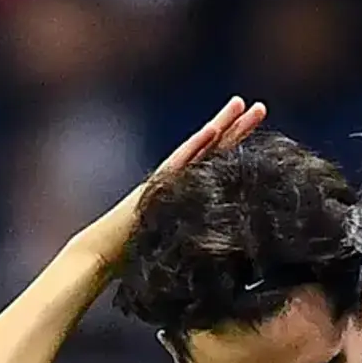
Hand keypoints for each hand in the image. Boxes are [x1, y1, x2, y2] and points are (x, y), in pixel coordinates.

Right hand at [64, 96, 266, 267]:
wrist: (100, 256)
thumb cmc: (135, 256)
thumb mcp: (179, 243)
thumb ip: (199, 238)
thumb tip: (236, 258)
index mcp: (186, 190)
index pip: (218, 162)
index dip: (238, 144)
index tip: (258, 127)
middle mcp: (176, 178)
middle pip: (212, 147)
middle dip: (236, 126)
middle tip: (261, 107)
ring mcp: (166, 179)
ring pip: (198, 147)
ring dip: (220, 125)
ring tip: (240, 104)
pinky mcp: (156, 187)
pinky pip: (179, 163)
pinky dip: (196, 146)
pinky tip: (212, 131)